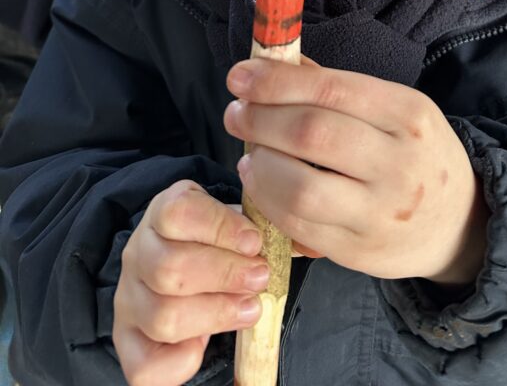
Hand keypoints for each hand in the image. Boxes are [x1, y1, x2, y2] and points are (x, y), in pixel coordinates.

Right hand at [113, 180, 267, 385]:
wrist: (180, 265)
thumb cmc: (216, 243)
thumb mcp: (234, 223)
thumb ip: (264, 227)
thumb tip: (307, 242)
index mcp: (162, 213)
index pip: (178, 213)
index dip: (220, 228)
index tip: (255, 241)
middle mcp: (138, 254)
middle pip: (170, 268)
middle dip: (225, 275)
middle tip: (260, 277)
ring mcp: (129, 300)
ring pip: (163, 316)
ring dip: (216, 314)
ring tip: (250, 308)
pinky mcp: (128, 343)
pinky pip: (146, 366)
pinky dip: (181, 361)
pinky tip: (205, 346)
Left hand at [224, 57, 487, 284]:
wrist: (460, 223)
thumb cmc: (417, 154)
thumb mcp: (396, 110)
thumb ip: (337, 89)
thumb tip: (276, 64)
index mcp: (408, 113)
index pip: (331, 90)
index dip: (276, 82)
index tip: (240, 76)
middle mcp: (398, 162)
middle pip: (311, 134)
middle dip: (260, 119)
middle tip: (236, 112)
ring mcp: (380, 212)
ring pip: (300, 187)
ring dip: (260, 166)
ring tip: (249, 154)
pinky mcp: (359, 251)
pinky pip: (299, 225)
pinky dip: (268, 201)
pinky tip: (260, 184)